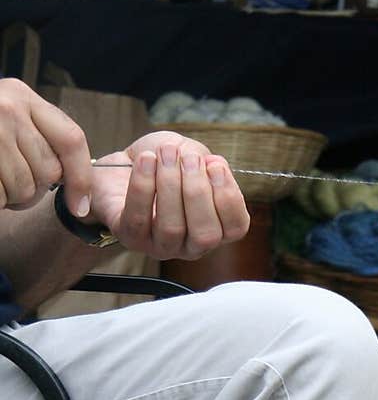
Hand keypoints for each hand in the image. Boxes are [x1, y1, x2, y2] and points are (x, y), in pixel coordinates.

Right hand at [0, 77, 91, 212]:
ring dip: (12, 196)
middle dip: (34, 187)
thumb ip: (39, 137)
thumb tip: (78, 188)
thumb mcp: (9, 117)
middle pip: (49, 171)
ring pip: (25, 189)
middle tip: (10, 178)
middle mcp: (7, 108)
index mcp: (22, 96)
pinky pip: (2, 196)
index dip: (81, 179)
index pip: (71, 139)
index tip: (80, 206)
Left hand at [90, 131, 249, 259]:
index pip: (235, 228)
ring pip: (172, 228)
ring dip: (170, 185)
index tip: (215, 165)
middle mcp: (190, 244)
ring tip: (164, 154)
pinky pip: (139, 219)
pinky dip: (143, 186)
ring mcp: (160, 246)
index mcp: (213, 226)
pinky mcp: (130, 238)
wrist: (121, 164)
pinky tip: (146, 161)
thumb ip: (204, 161)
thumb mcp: (189, 153)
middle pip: (206, 235)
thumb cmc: (161, 163)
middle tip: (188, 159)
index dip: (229, 197)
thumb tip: (213, 166)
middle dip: (198, 192)